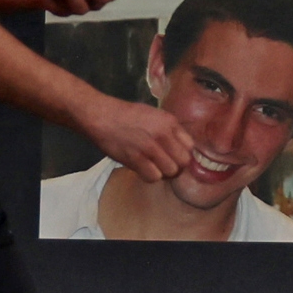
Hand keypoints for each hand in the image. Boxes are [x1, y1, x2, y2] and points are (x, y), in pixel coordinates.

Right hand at [90, 97, 205, 191]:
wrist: (102, 117)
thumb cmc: (127, 115)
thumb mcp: (154, 115)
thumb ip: (170, 130)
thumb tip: (181, 147)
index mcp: (169, 122)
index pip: (190, 146)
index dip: (183, 153)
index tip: (175, 155)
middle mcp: (163, 135)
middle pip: (183, 162)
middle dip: (176, 166)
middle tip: (165, 164)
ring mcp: (150, 148)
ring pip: (170, 172)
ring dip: (164, 172)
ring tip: (155, 167)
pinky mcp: (136, 160)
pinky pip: (154, 177)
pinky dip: (151, 176)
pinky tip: (144, 169)